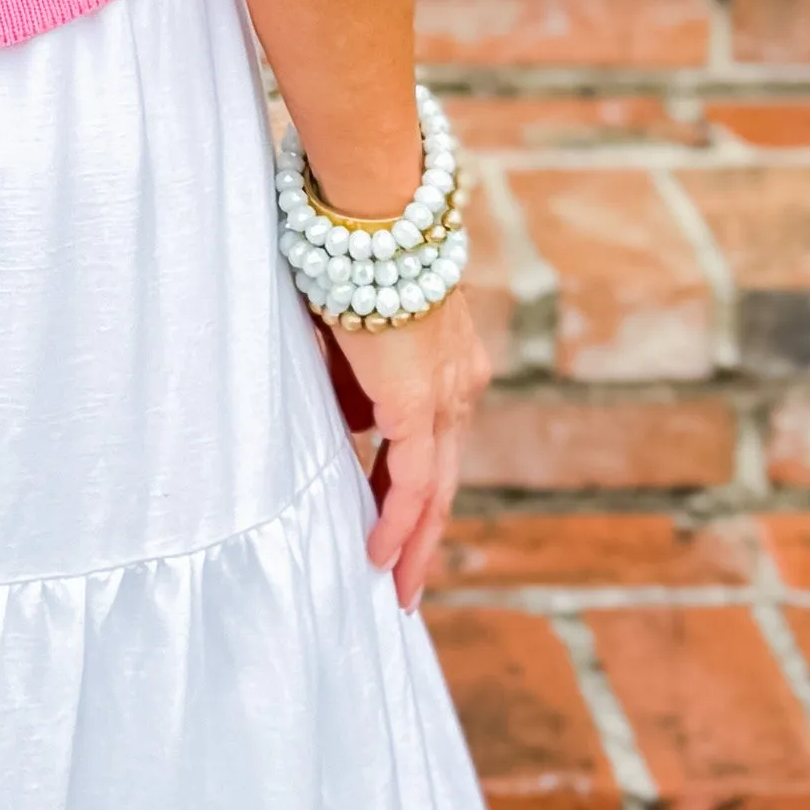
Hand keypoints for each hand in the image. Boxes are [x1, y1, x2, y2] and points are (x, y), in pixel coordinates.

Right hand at [322, 283, 485, 613]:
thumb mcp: (348, 331)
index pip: (436, 446)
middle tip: (405, 584)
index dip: (416, 492)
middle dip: (423, 537)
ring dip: (414, 544)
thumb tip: (352, 427)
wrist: (376, 219)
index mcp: (450, 366)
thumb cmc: (353, 256)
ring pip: (436, 491)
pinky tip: (378, 554)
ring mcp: (446, 398)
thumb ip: (353, 382)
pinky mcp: (419, 406)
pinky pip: (412, 482)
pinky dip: (396, 523)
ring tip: (395, 590)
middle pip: (445, 480)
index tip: (399, 529)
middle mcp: (460, 387)